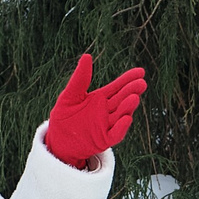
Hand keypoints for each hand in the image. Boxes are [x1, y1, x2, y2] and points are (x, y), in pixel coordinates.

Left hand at [42, 53, 148, 167]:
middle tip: (141, 83)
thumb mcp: (70, 96)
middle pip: (122, 100)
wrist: (58, 142)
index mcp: (100, 99)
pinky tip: (126, 118)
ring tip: (134, 98)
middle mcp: (106, 112)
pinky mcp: (103, 140)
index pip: (117, 87)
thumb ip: (80, 79)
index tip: (141, 71)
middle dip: (132, 91)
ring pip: (120, 115)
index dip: (128, 79)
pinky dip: (121, 127)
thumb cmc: (63, 118)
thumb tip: (87, 56)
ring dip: (128, 108)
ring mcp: (107, 126)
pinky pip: (115, 134)